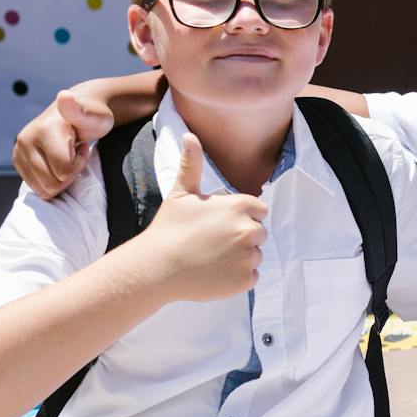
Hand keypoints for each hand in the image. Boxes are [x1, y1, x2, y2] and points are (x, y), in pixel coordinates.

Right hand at [14, 90, 114, 199]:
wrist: (76, 111)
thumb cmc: (91, 117)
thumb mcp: (93, 115)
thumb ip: (80, 111)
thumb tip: (64, 96)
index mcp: (43, 131)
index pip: (64, 171)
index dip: (79, 164)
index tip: (83, 147)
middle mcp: (26, 139)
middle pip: (52, 183)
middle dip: (69, 173)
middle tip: (74, 153)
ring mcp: (19, 150)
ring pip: (44, 188)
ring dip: (60, 177)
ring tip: (65, 156)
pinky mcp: (17, 160)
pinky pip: (36, 187)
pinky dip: (50, 179)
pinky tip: (55, 161)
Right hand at [136, 133, 267, 302]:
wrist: (157, 267)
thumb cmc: (169, 228)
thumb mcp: (181, 192)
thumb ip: (193, 164)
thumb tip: (190, 136)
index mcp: (241, 206)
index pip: (258, 211)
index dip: (240, 217)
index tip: (219, 225)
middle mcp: (250, 230)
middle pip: (259, 233)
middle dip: (241, 237)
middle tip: (212, 243)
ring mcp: (249, 256)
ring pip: (255, 256)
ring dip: (239, 258)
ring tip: (211, 258)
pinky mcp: (246, 280)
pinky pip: (251, 276)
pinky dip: (237, 277)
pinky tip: (215, 273)